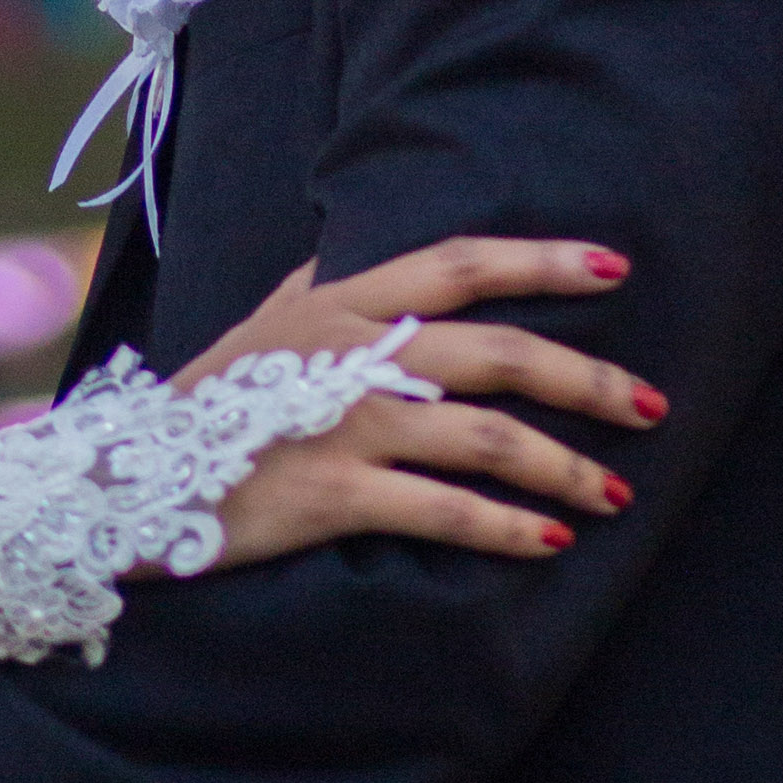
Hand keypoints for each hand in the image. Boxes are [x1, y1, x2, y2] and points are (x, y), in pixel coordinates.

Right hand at [180, 237, 661, 570]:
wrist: (131, 477)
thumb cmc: (208, 399)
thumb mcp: (261, 320)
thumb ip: (318, 282)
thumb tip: (355, 243)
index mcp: (343, 303)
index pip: (461, 265)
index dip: (542, 260)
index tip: (615, 267)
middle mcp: (355, 353)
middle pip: (501, 351)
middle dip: (591, 378)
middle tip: (651, 406)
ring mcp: (346, 425)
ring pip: (488, 436)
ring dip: (565, 465)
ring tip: (615, 491)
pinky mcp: (334, 496)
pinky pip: (444, 511)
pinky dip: (508, 528)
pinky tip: (550, 539)